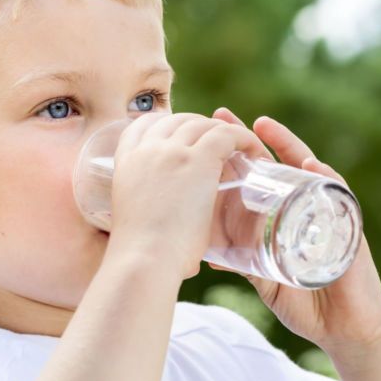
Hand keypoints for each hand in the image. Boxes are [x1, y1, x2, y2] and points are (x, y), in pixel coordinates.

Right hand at [107, 111, 266, 280]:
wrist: (145, 259)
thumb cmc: (141, 254)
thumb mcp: (132, 218)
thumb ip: (147, 207)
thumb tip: (163, 224)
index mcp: (126, 162)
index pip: (143, 126)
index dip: (165, 125)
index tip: (181, 136)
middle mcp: (147, 149)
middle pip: (177, 120)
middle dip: (199, 127)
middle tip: (218, 143)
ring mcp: (171, 151)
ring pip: (203, 125)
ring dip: (223, 132)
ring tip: (240, 148)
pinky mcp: (198, 159)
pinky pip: (226, 134)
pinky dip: (244, 138)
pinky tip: (254, 151)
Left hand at [208, 108, 380, 354]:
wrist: (345, 331)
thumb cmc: (307, 302)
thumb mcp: (265, 278)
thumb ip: (244, 263)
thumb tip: (209, 254)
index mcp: (284, 217)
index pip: (258, 176)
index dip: (234, 155)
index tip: (207, 131)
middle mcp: (306, 208)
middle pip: (278, 164)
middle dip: (252, 139)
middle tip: (222, 116)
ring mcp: (328, 214)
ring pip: (308, 171)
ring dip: (288, 147)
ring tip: (264, 127)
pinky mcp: (349, 228)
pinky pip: (340, 197)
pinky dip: (327, 180)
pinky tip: (312, 166)